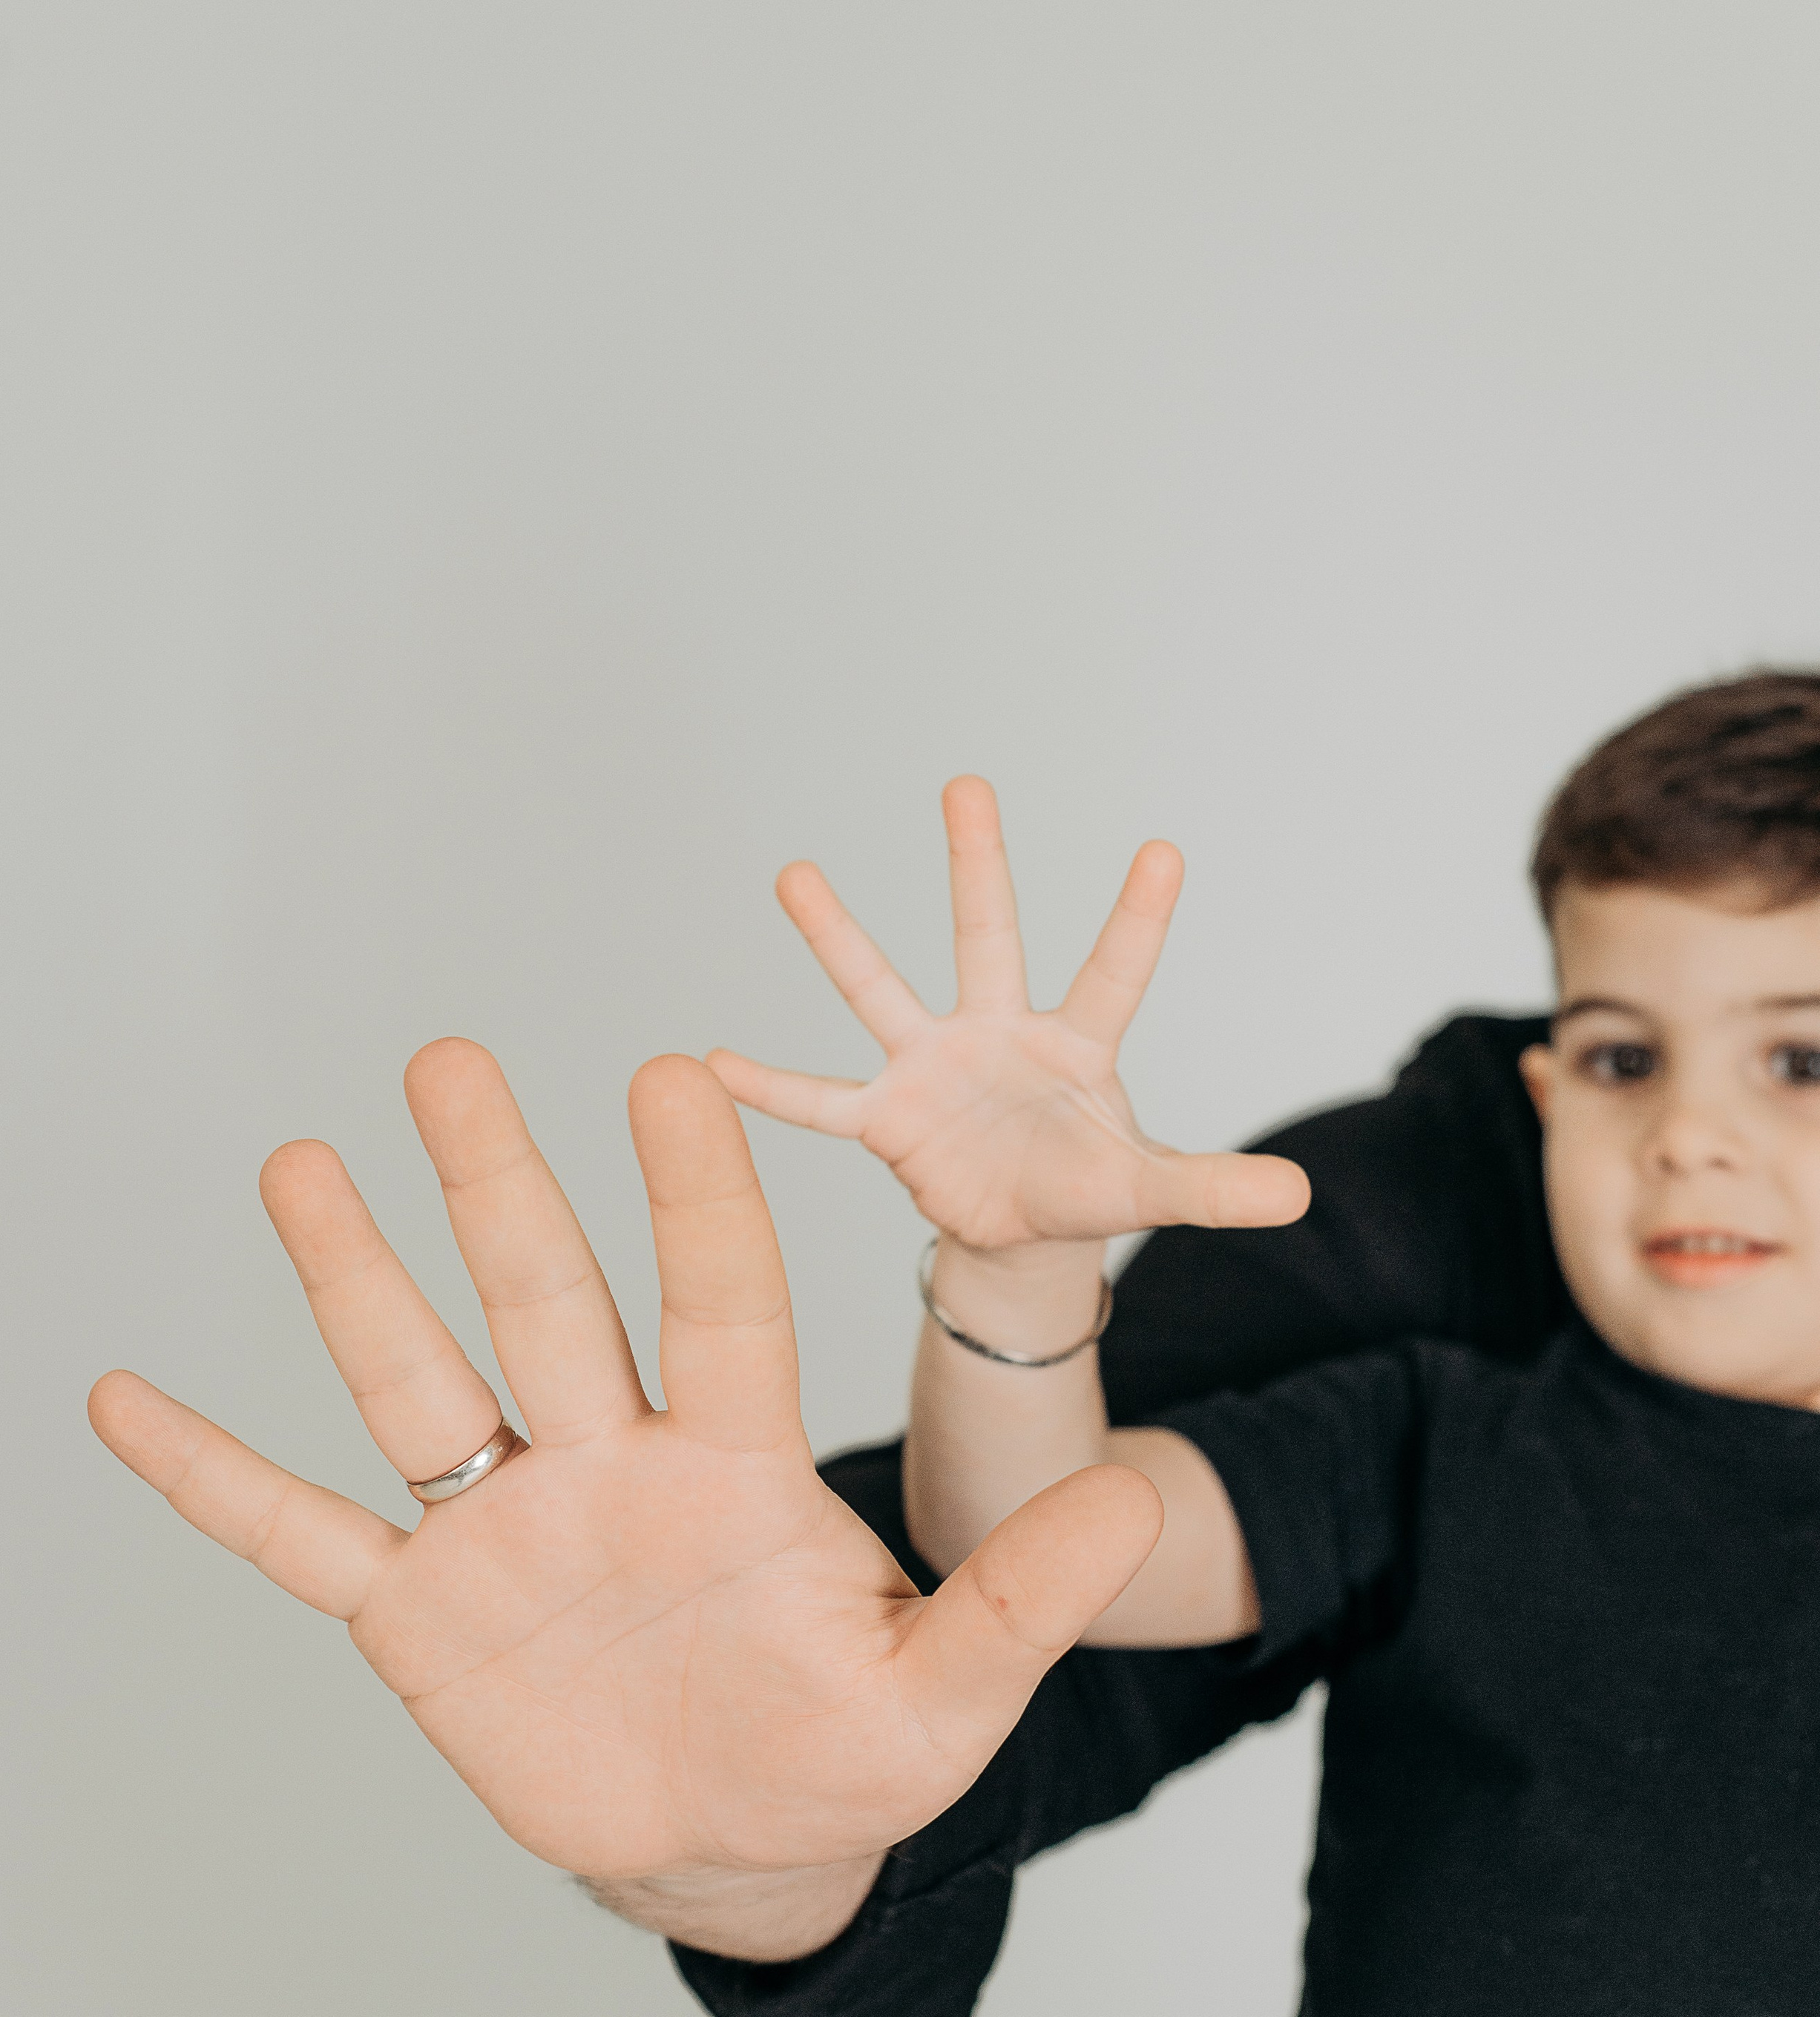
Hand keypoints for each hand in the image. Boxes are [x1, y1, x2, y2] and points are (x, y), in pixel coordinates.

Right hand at [88, 1046, 1161, 1947]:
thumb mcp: (954, 1693)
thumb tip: (1135, 1502)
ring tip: (301, 1161)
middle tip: (454, 1057)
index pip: (720, 1302)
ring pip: (423, 1382)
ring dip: (357, 1282)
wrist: (751, 1847)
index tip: (675, 1073)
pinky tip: (126, 1401)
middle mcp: (612, 1461)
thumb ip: (1028, 1595)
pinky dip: (215, 1479)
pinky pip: (301, 1536)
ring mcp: (507, 1530)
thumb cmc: (853, 1755)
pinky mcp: (423, 1616)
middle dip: (502, 1185)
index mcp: (740, 1465)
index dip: (699, 1194)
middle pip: (551, 1300)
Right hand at [708, 778, 1308, 1253]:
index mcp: (1076, 1046)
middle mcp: (998, 1033)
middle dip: (977, 863)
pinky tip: (713, 1062)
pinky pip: (822, 1100)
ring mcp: (934, 1067)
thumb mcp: (1153, 1189)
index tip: (1165, 849)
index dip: (1139, 918)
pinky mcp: (888, 1120)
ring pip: (882, 989)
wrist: (1018, 1233)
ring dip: (838, 936)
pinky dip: (771, 1088)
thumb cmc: (1084, 1187)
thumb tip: (1303, 1194)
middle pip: (990, 936)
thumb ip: (1216, 1187)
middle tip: (968, 783)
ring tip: (794, 872)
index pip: (1115, 973)